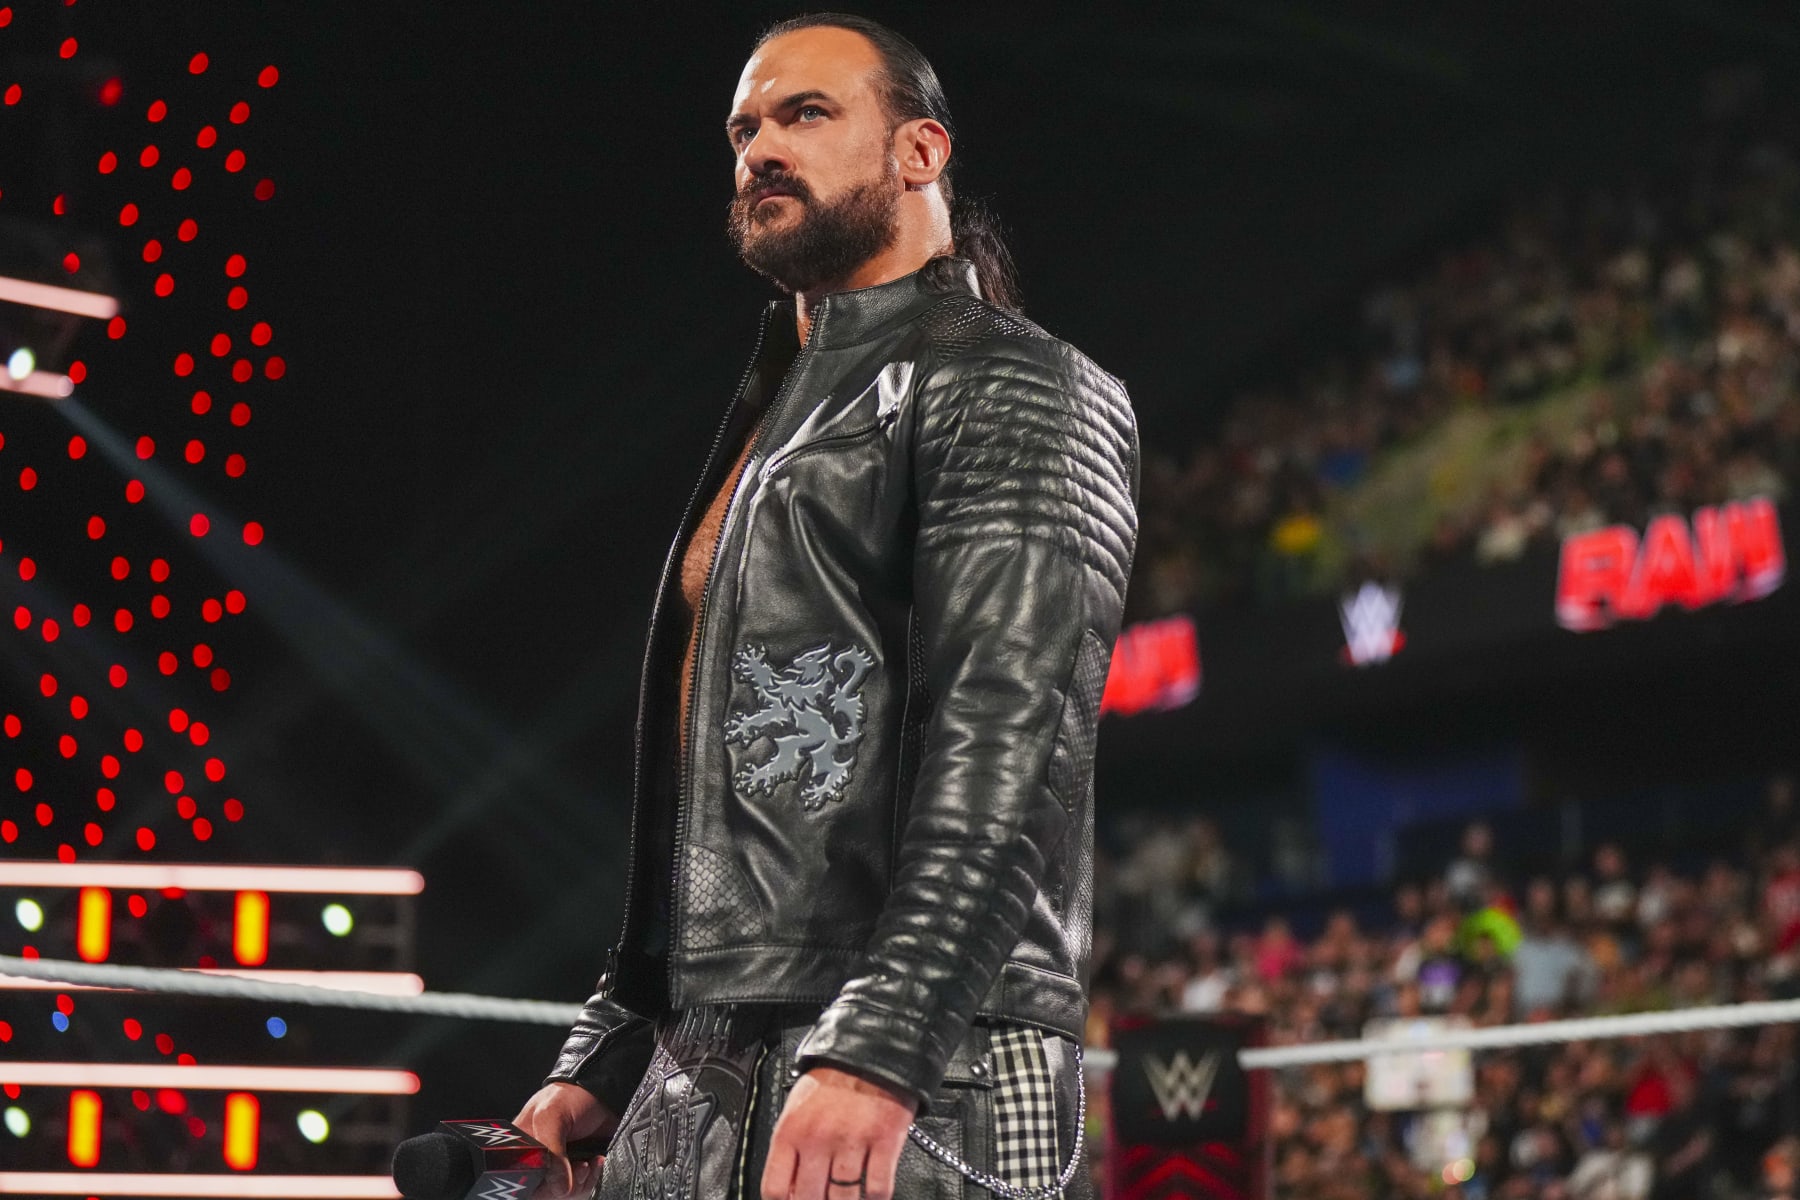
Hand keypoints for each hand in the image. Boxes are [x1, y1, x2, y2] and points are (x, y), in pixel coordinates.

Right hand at [513, 1081, 615, 1198]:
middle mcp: (536, 1161)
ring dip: (579, 1182)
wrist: (603, 1091)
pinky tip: (594, 1162)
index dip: (535, 1184)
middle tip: (577, 1166)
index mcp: (519, 1147)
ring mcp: (557, 1168)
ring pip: (562, 1193)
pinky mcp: (577, 1171)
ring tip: (587, 1162)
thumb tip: (559, 1187)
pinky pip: (580, 1189)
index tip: (552, 1176)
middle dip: (561, 1186)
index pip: (518, 1179)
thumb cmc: (571, 1095)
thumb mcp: (551, 1114)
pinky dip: (590, 1179)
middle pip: (541, 1192)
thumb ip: (551, 1151)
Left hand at [761, 1065, 917, 1199]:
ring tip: (846, 1195)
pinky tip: (872, 1193)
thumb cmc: (833, 1079)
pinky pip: (879, 1188)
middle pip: (810, 1198)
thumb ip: (790, 1148)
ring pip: (844, 1198)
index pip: (776, 1188)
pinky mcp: (884, 1141)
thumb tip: (788, 1189)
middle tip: (824, 1197)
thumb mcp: (797, 1107)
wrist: (871, 1050)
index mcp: (791, 1131)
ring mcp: (852, 1142)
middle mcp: (819, 1139)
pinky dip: (876, 1197)